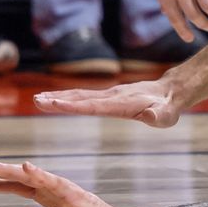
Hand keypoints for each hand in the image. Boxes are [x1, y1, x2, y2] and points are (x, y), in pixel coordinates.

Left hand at [0, 160, 140, 206]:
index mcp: (48, 197)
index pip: (18, 187)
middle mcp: (52, 189)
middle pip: (20, 178)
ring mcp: (63, 189)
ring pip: (32, 176)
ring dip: (11, 170)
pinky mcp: (74, 194)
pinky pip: (54, 182)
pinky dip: (40, 174)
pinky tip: (26, 168)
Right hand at [34, 78, 182, 127]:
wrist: (170, 91)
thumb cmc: (168, 108)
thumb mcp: (167, 115)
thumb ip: (158, 116)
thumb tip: (150, 115)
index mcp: (121, 104)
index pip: (94, 105)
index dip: (74, 106)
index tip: (55, 103)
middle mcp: (111, 96)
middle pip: (81, 98)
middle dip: (58, 100)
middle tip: (37, 101)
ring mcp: (109, 94)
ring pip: (80, 95)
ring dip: (59, 97)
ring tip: (38, 99)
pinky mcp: (108, 96)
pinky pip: (84, 96)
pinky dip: (68, 96)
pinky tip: (56, 99)